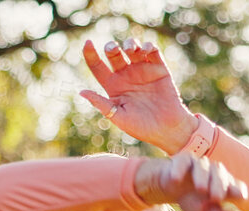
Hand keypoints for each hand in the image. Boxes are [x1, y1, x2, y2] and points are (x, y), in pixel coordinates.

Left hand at [79, 39, 196, 153]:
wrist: (167, 130)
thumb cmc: (141, 127)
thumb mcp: (118, 117)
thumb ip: (102, 104)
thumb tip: (81, 92)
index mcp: (113, 86)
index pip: (98, 67)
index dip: (90, 54)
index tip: (87, 42)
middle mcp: (126, 75)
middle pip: (114, 54)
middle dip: (111, 47)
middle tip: (113, 49)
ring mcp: (142, 70)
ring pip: (133, 47)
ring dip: (130, 43)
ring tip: (130, 50)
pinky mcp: (159, 69)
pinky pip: (152, 51)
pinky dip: (148, 45)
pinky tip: (145, 50)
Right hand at [134, 153, 245, 210]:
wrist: (168, 187)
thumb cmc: (192, 199)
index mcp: (223, 185)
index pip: (235, 185)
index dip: (238, 189)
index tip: (241, 198)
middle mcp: (213, 172)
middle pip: (220, 174)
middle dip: (220, 185)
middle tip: (216, 198)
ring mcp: (198, 164)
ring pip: (203, 166)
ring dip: (203, 176)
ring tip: (201, 189)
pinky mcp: (183, 160)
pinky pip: (183, 162)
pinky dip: (180, 169)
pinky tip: (176, 179)